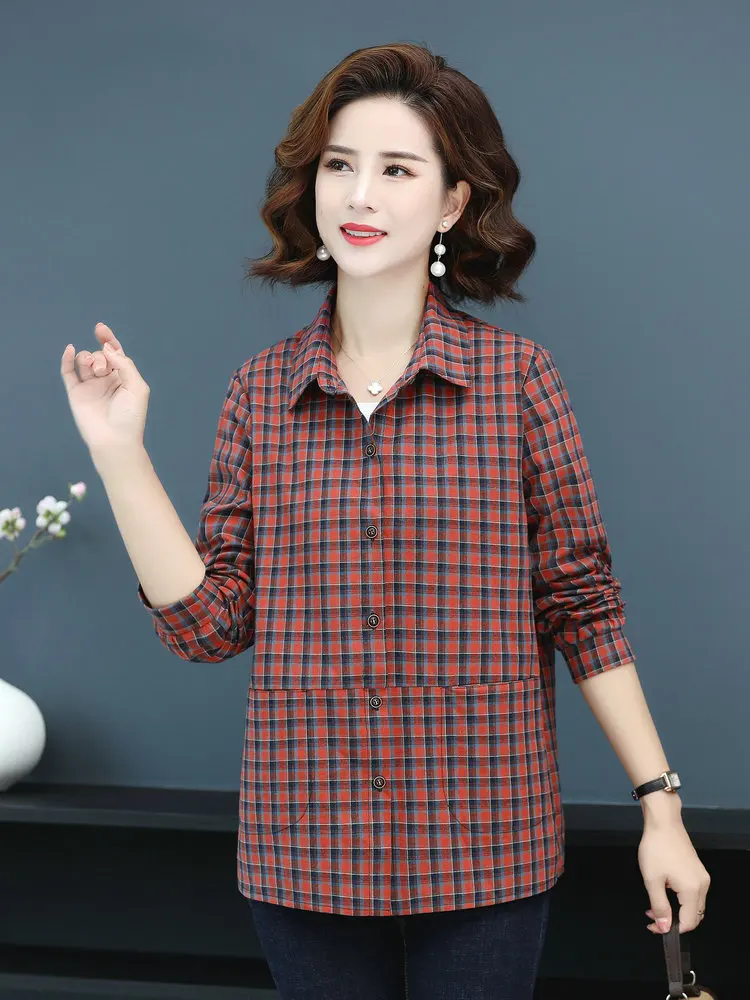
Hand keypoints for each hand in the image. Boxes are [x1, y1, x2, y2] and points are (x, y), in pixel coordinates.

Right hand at [60, 323, 149, 457]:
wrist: (113, 440)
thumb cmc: (130, 417)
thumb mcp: (137, 387)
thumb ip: (125, 364)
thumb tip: (108, 348)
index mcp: (124, 378)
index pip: (115, 353)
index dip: (108, 339)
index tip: (100, 328)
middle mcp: (106, 380)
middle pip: (100, 355)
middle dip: (100, 356)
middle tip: (102, 370)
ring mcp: (90, 386)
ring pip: (84, 361)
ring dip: (87, 358)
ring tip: (93, 369)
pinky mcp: (76, 393)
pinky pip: (68, 372)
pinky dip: (67, 359)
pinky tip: (71, 350)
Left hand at [639, 816, 709, 933]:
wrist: (663, 822)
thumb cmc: (656, 848)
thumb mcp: (652, 880)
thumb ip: (659, 906)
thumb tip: (664, 928)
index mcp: (693, 890)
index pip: (689, 923)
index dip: (671, 929)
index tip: (653, 926)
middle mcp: (702, 885)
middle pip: (694, 916)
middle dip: (674, 921)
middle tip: (652, 917)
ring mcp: (702, 877)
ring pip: (694, 905)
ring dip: (676, 910)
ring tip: (655, 905)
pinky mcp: (697, 870)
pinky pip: (693, 893)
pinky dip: (680, 899)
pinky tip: (664, 892)